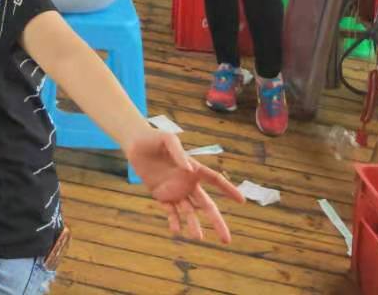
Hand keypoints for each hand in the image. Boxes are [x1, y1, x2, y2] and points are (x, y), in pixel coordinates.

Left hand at [124, 130, 243, 241]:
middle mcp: (187, 183)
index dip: (229, 189)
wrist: (135, 144)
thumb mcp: (168, 139)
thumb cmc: (154, 138)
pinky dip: (173, 221)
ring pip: (189, 212)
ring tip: (198, 237)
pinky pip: (170, 211)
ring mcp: (175, 191)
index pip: (215, 180)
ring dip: (194, 225)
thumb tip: (188, 169)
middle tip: (226, 240)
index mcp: (194, 169)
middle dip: (216, 222)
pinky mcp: (161, 196)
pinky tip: (175, 230)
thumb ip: (178, 152)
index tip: (242, 201)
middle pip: (206, 205)